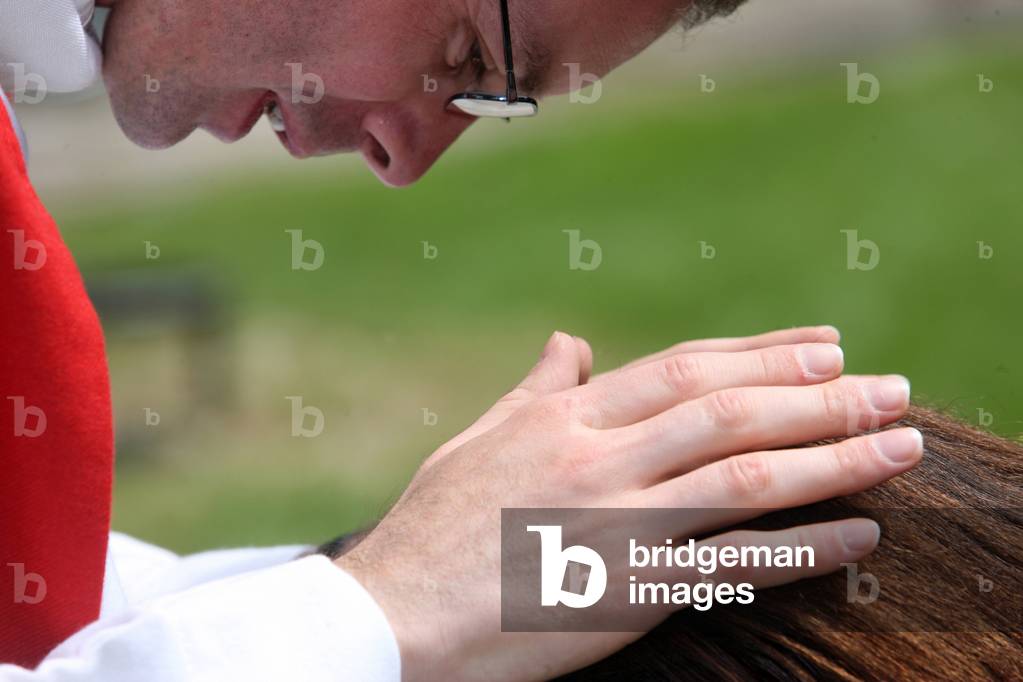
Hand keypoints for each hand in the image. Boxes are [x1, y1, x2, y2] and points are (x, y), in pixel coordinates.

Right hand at [337, 327, 919, 680]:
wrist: (392, 614)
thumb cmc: (430, 527)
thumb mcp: (479, 439)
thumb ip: (536, 389)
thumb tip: (567, 342)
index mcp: (565, 416)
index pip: (683, 368)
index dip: (762, 352)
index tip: (825, 343)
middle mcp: (600, 457)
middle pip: (730, 410)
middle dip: (818, 392)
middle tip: (890, 383)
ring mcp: (618, 523)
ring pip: (747, 473)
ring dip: (834, 454)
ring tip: (901, 440)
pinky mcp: (629, 591)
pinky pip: (734, 563)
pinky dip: (805, 546)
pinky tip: (861, 533)